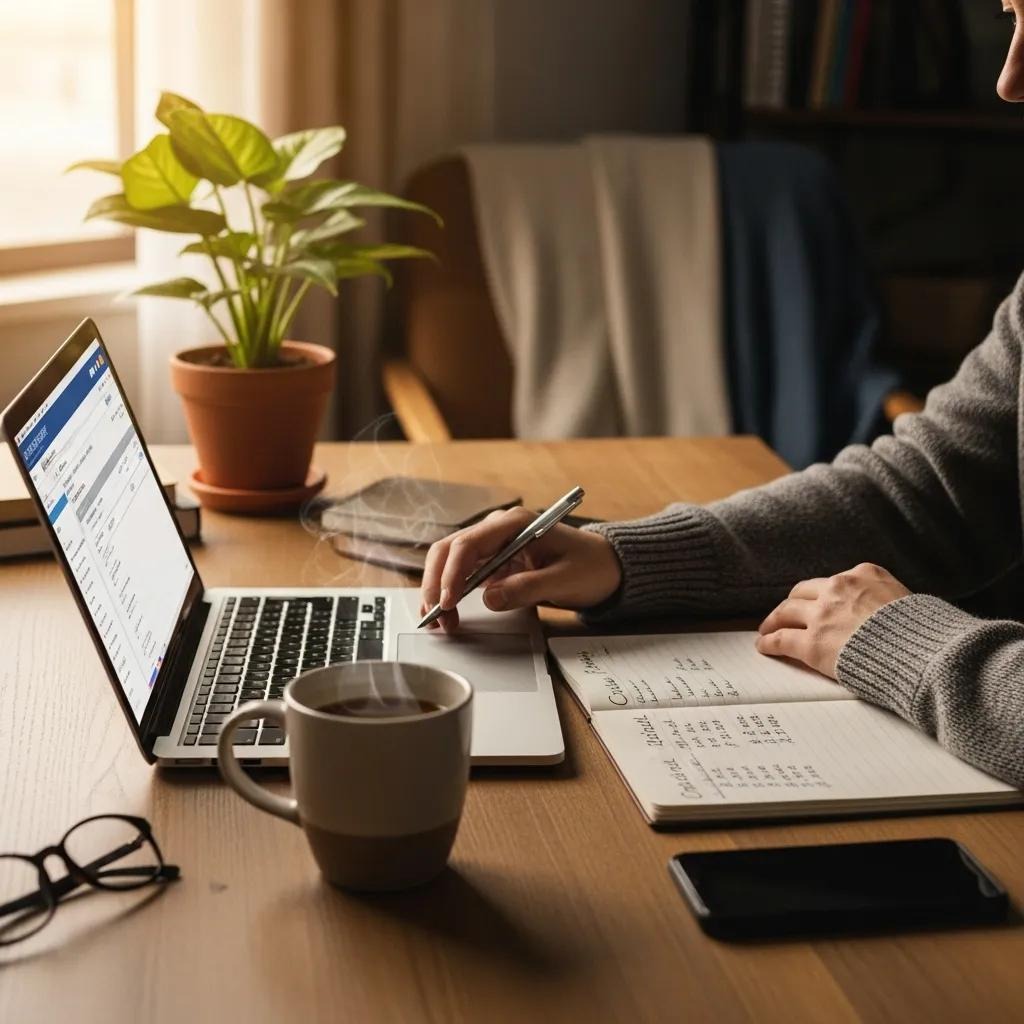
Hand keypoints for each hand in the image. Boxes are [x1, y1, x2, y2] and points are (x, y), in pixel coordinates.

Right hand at [420, 507, 622, 631]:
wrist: (605, 566)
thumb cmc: (590, 566)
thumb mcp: (565, 579)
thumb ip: (528, 587)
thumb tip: (489, 598)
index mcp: (515, 523)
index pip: (470, 543)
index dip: (452, 573)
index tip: (448, 602)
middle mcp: (498, 529)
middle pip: (450, 550)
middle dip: (435, 583)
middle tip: (434, 616)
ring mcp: (493, 545)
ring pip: (449, 562)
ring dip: (438, 589)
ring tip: (438, 621)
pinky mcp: (493, 562)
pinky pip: (461, 574)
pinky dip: (449, 593)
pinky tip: (446, 612)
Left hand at [755, 562, 910, 677]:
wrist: (924, 654)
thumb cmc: (925, 634)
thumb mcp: (910, 601)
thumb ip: (888, 600)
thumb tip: (888, 612)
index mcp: (865, 574)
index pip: (835, 582)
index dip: (823, 594)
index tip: (817, 600)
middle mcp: (839, 588)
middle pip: (804, 591)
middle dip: (794, 602)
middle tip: (786, 612)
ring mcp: (823, 615)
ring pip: (786, 611)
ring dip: (774, 619)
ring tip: (767, 628)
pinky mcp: (812, 643)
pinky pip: (781, 639)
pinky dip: (769, 642)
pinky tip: (764, 646)